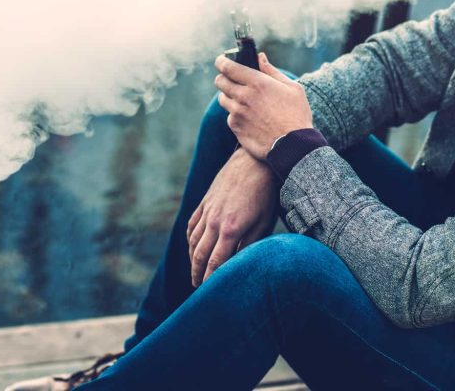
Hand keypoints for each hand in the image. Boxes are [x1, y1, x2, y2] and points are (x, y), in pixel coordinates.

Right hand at [186, 146, 278, 286]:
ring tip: (194, 271)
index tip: (208, 292)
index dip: (210, 279)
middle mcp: (214, 222)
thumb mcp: (263, 223)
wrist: (254, 162)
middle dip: (197, 273)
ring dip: (192, 258)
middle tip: (198, 288)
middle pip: (199, 254)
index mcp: (230, 230)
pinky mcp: (205, 201)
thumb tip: (240, 263)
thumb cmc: (264, 194)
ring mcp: (207, 210)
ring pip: (193, 240)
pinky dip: (190, 238)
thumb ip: (250, 245)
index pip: (215, 262)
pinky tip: (192, 245)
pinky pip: (192, 224)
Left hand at [214, 52, 312, 159]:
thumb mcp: (292, 88)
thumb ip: (272, 71)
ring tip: (242, 99)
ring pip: (223, 99)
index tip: (221, 60)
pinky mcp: (236, 127)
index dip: (222, 62)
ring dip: (229, 96)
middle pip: (220, 81)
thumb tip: (260, 57)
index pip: (228, 67)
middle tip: (231, 79)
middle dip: (223, 78)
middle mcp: (243, 96)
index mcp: (257, 82)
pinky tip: (249, 118)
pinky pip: (229, 116)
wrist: (293, 146)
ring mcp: (237, 113)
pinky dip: (236, 114)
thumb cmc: (296, 115)